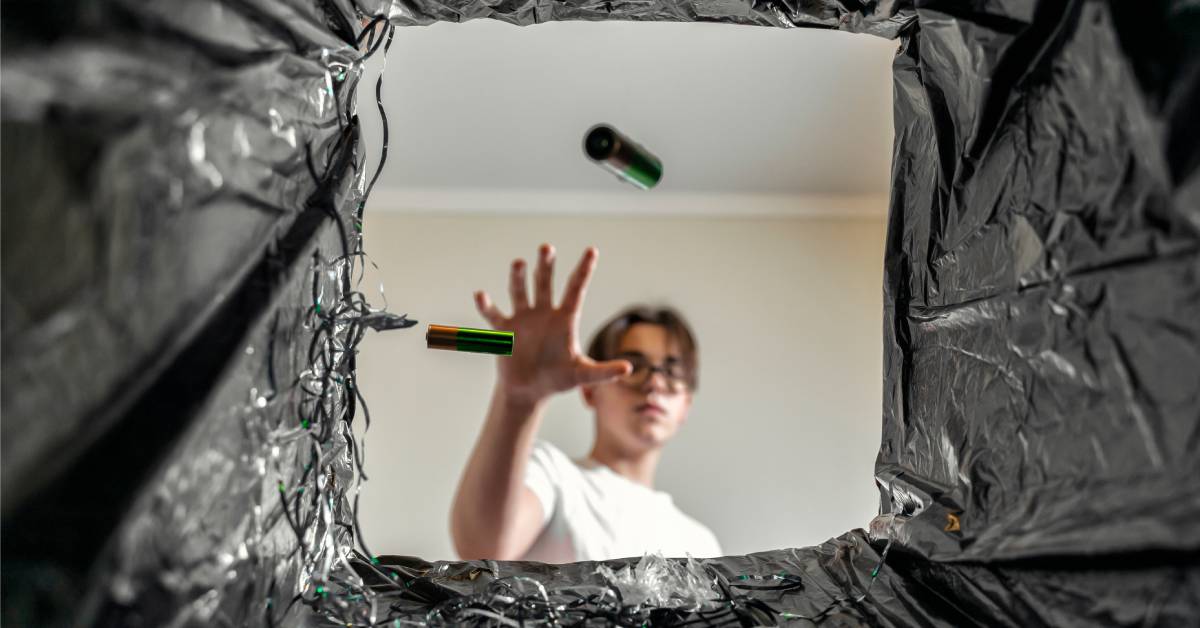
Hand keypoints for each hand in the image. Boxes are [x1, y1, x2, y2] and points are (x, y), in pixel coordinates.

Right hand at [474, 244, 630, 406]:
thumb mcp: (582, 375)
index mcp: (564, 319)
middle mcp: (544, 313)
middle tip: (547, 248)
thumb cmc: (558, 378)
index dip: (584, 270)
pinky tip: (481, 295)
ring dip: (519, 278)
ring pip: (520, 292)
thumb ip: (603, 371)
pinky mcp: (505, 330)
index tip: (592, 250)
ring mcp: (523, 319)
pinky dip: (487, 306)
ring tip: (519, 263)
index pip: (576, 289)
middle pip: (545, 284)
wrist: (529, 390)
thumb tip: (628, 368)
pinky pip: (494, 315)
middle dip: (545, 266)